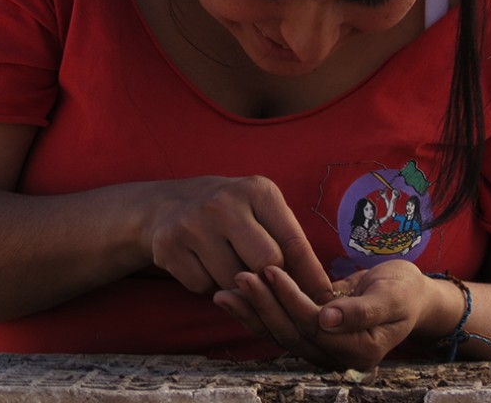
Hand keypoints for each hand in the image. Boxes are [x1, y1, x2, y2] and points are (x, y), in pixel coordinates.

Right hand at [144, 175, 332, 297]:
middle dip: (271, 280)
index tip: (324, 300)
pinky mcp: (169, 246)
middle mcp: (224, 202)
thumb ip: (287, 242)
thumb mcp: (260, 210)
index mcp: (257, 190)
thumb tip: (321, 292)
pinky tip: (203, 263)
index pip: (294, 242)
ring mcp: (193, 223)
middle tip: (268, 283)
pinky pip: (204, 287)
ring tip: (229, 263)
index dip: (311, 277)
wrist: (167, 204)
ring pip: (235, 281)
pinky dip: (208, 284)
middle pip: (267, 264)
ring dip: (238, 285)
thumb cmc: (230, 213)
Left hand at [215, 259, 432, 369]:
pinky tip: (234, 296)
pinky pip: (279, 325)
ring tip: (224, 291)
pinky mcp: (309, 335)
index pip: (314, 326)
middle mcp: (336, 356)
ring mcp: (321, 347)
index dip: (290, 300)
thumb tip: (327, 319)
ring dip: (251, 312)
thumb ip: (362, 310)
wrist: (405, 294)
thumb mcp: (393, 295)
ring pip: (279, 333)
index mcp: (359, 351)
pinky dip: (256, 311)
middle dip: (263, 305)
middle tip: (240, 276)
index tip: (271, 270)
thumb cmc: (404, 291)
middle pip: (290, 334)